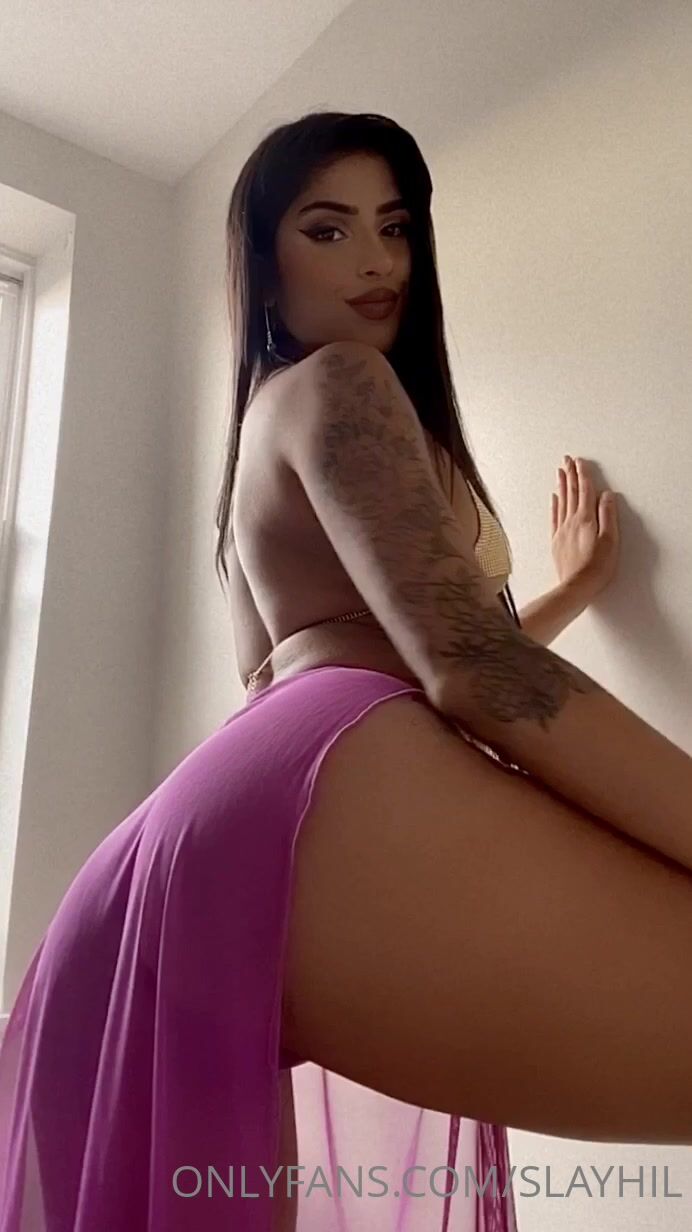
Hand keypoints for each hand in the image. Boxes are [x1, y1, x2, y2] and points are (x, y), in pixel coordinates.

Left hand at [552, 455, 619, 598]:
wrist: (576, 587)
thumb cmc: (597, 568)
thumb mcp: (610, 540)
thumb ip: (608, 516)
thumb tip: (606, 496)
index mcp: (586, 519)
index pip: (585, 491)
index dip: (583, 475)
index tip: (580, 461)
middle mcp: (571, 521)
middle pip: (571, 493)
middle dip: (570, 474)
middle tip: (567, 459)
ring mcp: (562, 530)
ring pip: (561, 501)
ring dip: (561, 485)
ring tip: (560, 471)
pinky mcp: (557, 541)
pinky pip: (554, 516)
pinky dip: (555, 504)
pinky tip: (554, 497)